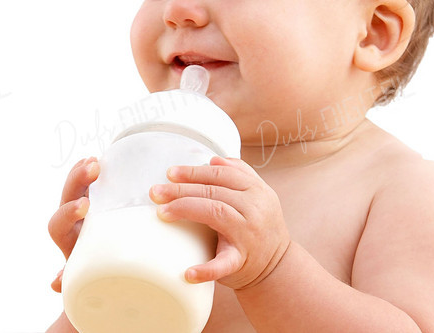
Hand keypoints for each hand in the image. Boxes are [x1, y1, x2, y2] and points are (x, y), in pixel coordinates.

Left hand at [47, 157, 100, 291]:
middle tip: (93, 168)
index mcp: (68, 243)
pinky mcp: (103, 208)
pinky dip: (97, 173)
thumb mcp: (87, 284)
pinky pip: (94, 186)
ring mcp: (88, 215)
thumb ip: (72, 281)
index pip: (57, 224)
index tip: (84, 205)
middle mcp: (75, 226)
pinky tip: (105, 159)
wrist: (105, 284)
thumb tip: (54, 284)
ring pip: (77, 188)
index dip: (67, 212)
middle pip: (66, 197)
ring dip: (83, 172)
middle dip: (76, 181)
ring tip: (96, 159)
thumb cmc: (98, 285)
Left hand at [149, 156, 290, 289]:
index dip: (194, 172)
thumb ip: (240, 175)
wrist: (277, 266)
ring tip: (162, 212)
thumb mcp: (259, 196)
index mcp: (258, 191)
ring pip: (215, 212)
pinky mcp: (242, 260)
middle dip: (181, 189)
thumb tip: (214, 160)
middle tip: (156, 192)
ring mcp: (249, 235)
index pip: (221, 175)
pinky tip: (188, 273)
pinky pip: (223, 263)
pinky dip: (205, 269)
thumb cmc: (261, 228)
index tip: (170, 174)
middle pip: (213, 191)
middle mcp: (255, 209)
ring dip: (185, 210)